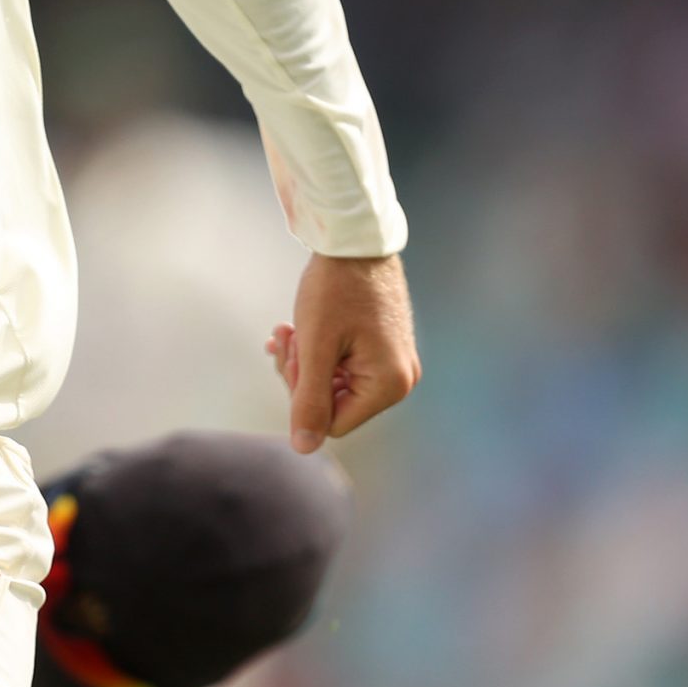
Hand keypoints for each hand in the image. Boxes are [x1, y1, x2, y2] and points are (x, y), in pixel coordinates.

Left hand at [264, 251, 419, 454]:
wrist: (354, 239)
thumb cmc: (335, 288)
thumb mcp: (315, 346)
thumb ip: (308, 399)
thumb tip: (303, 447)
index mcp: (389, 385)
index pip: (332, 423)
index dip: (302, 396)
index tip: (292, 355)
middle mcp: (400, 379)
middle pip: (334, 403)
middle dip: (301, 375)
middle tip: (287, 337)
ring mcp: (393, 362)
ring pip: (333, 382)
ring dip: (304, 360)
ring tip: (288, 329)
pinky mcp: (382, 346)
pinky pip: (342, 364)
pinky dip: (316, 350)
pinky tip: (295, 330)